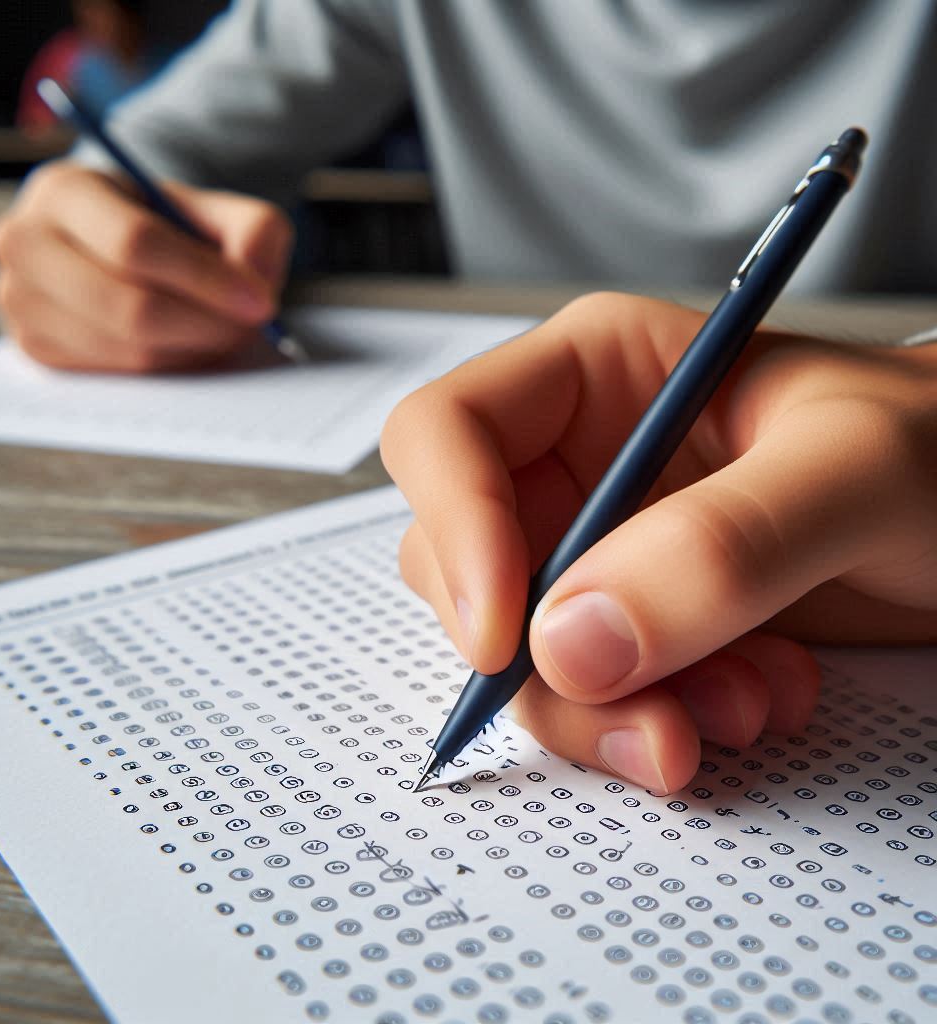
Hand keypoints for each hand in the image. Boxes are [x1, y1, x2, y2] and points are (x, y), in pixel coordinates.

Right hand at [0, 162, 292, 371]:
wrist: (121, 251)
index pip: (135, 244)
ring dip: (191, 350)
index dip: (205, 279)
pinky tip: (185, 345)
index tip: (259, 300)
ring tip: (220, 331)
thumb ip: (254, 230)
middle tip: (248, 326)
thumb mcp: (216, 211)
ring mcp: (20, 300)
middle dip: (205, 324)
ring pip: (126, 349)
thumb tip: (256, 277)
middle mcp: (24, 241)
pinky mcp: (34, 347)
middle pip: (128, 306)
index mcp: (64, 189)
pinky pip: (116, 375)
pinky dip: (166, 368)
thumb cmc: (170, 229)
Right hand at [382, 293, 936, 792]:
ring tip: (750, 706)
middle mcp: (575, 460)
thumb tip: (572, 644)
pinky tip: (760, 699)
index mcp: (596, 371)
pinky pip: (585, 691)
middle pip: (465, 562)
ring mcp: (598, 548)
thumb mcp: (859, 470)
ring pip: (522, 648)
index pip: (445, 432)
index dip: (453, 527)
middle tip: (656, 716)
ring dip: (615, 706)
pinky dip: (655, 721)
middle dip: (545, 657)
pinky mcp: (632, 620)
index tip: (504, 638)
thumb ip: (724, 546)